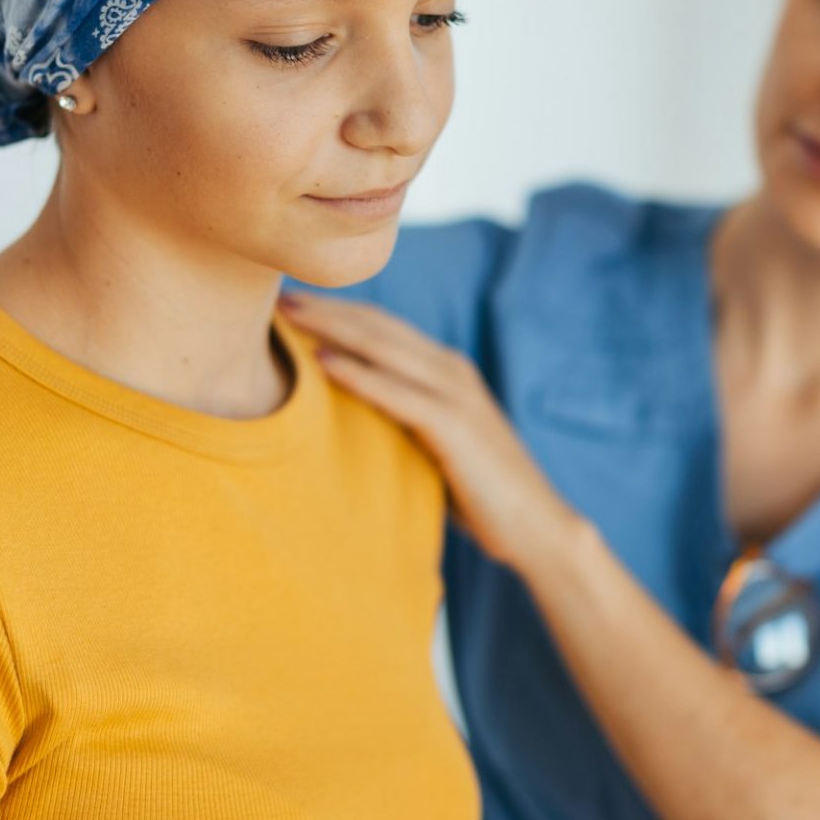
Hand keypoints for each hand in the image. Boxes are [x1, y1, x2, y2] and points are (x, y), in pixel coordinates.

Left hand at [278, 292, 581, 573]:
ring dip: (335, 327)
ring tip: (292, 315)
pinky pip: (397, 392)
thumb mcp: (436, 444)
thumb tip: (353, 418)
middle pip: (380, 327)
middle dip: (330, 309)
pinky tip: (323, 362)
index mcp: (448, 371)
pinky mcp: (454, 425)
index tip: (296, 303)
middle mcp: (452, 371)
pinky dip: (358, 374)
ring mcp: (456, 394)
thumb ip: (405, 420)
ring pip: (385, 348)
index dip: (341, 311)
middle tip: (282, 294)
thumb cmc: (482, 493)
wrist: (537, 525)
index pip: (386, 328)